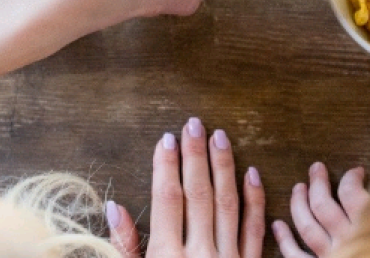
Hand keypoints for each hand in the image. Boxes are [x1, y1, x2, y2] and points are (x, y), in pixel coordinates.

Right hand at [107, 118, 264, 257]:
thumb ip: (124, 247)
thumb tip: (114, 208)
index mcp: (166, 257)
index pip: (167, 200)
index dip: (166, 167)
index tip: (166, 140)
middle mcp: (200, 256)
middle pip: (198, 194)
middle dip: (195, 156)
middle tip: (193, 125)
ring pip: (227, 204)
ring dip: (223, 167)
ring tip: (219, 136)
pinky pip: (254, 229)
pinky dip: (255, 200)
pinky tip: (252, 173)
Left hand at [272, 163, 368, 257]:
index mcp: (367, 229)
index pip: (353, 194)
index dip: (352, 178)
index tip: (356, 171)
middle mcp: (345, 241)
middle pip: (323, 205)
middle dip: (318, 183)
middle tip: (316, 168)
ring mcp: (328, 256)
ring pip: (307, 226)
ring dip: (299, 204)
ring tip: (298, 188)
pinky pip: (295, 255)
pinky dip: (284, 239)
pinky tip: (278, 225)